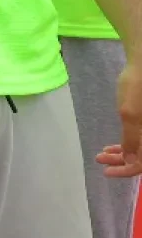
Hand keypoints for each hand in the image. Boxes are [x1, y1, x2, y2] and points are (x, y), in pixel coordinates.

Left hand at [100, 60, 141, 178]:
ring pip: (138, 149)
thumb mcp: (129, 114)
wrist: (141, 66)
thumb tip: (133, 162)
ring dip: (121, 154)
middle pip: (141, 157)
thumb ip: (132, 140)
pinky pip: (138, 139)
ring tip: (101, 155)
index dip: (127, 170)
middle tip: (100, 161)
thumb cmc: (136, 88)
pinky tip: (110, 146)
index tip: (107, 172)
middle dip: (121, 162)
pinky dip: (125, 144)